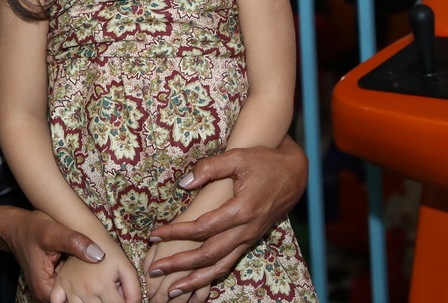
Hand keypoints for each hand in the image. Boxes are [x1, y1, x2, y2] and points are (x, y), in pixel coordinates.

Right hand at [6, 209, 106, 302]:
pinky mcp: (54, 281)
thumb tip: (98, 255)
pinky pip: (70, 285)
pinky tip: (92, 268)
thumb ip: (74, 242)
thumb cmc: (31, 229)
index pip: (74, 302)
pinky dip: (80, 278)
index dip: (91, 292)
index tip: (104, 281)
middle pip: (75, 299)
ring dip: (86, 284)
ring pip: (74, 293)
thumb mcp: (53, 232)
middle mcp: (46, 293)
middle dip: (90, 289)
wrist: (16, 226)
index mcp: (45, 288)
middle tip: (107, 278)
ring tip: (101, 272)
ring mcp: (50, 288)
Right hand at [51, 252, 141, 302]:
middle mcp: (85, 289)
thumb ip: (134, 289)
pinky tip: (76, 300)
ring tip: (95, 298)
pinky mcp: (59, 284)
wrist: (87, 233)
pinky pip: (56, 302)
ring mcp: (70, 288)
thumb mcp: (126, 267)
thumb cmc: (109, 251)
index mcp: (102, 285)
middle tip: (108, 296)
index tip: (123, 299)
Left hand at [144, 137, 306, 295]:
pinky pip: (229, 264)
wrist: (293, 173)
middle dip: (179, 264)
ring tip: (172, 290)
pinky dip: (211, 277)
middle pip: (208, 254)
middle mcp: (246, 230)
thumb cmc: (264, 161)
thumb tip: (184, 183)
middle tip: (154, 269)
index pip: (202, 228)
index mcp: (241, 210)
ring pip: (220, 266)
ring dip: (195, 280)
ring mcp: (249, 238)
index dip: (176, 233)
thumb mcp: (237, 157)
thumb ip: (210, 168)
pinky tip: (196, 284)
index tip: (154, 235)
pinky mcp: (250, 240)